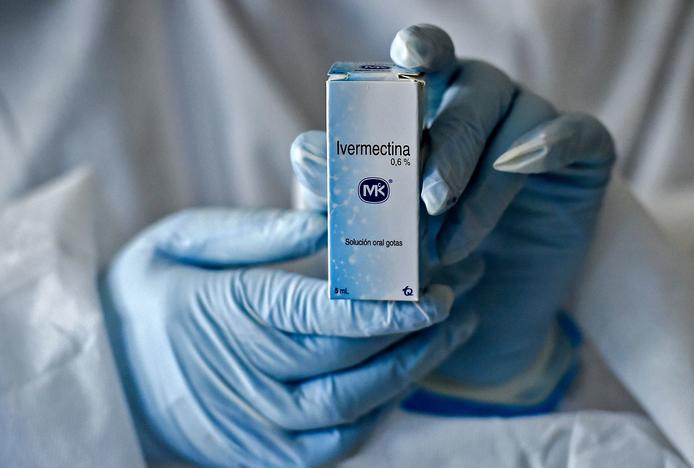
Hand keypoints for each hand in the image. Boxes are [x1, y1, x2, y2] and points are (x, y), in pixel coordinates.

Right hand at [100, 208, 475, 465]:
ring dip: (406, 372)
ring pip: (349, 412)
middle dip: (409, 333)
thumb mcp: (184, 239)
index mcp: (223, 315)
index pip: (315, 316)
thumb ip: (258, 233)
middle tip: (455, 298)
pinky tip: (403, 373)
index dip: (379, 306)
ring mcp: (253, 427)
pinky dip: (378, 411)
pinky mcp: (262, 454)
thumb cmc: (148, 292)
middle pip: (345, 363)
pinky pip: (336, 446)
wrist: (106, 371)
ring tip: (449, 332)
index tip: (431, 291)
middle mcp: (242, 379)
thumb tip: (329, 221)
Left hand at [291, 24, 613, 410]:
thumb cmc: (422, 258)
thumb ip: (343, 190)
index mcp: (432, 107)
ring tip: (451, 246)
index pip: (425, 62)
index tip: (406, 60)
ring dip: (482, 182)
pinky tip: (526, 162)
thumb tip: (305, 150)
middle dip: (447, 145)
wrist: (489, 310)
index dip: (418, 52)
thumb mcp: (375, 230)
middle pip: (470, 92)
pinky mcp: (582, 156)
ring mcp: (533, 125)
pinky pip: (579, 133)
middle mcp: (482, 104)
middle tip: (427, 200)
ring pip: (516, 121)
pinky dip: (552, 143)